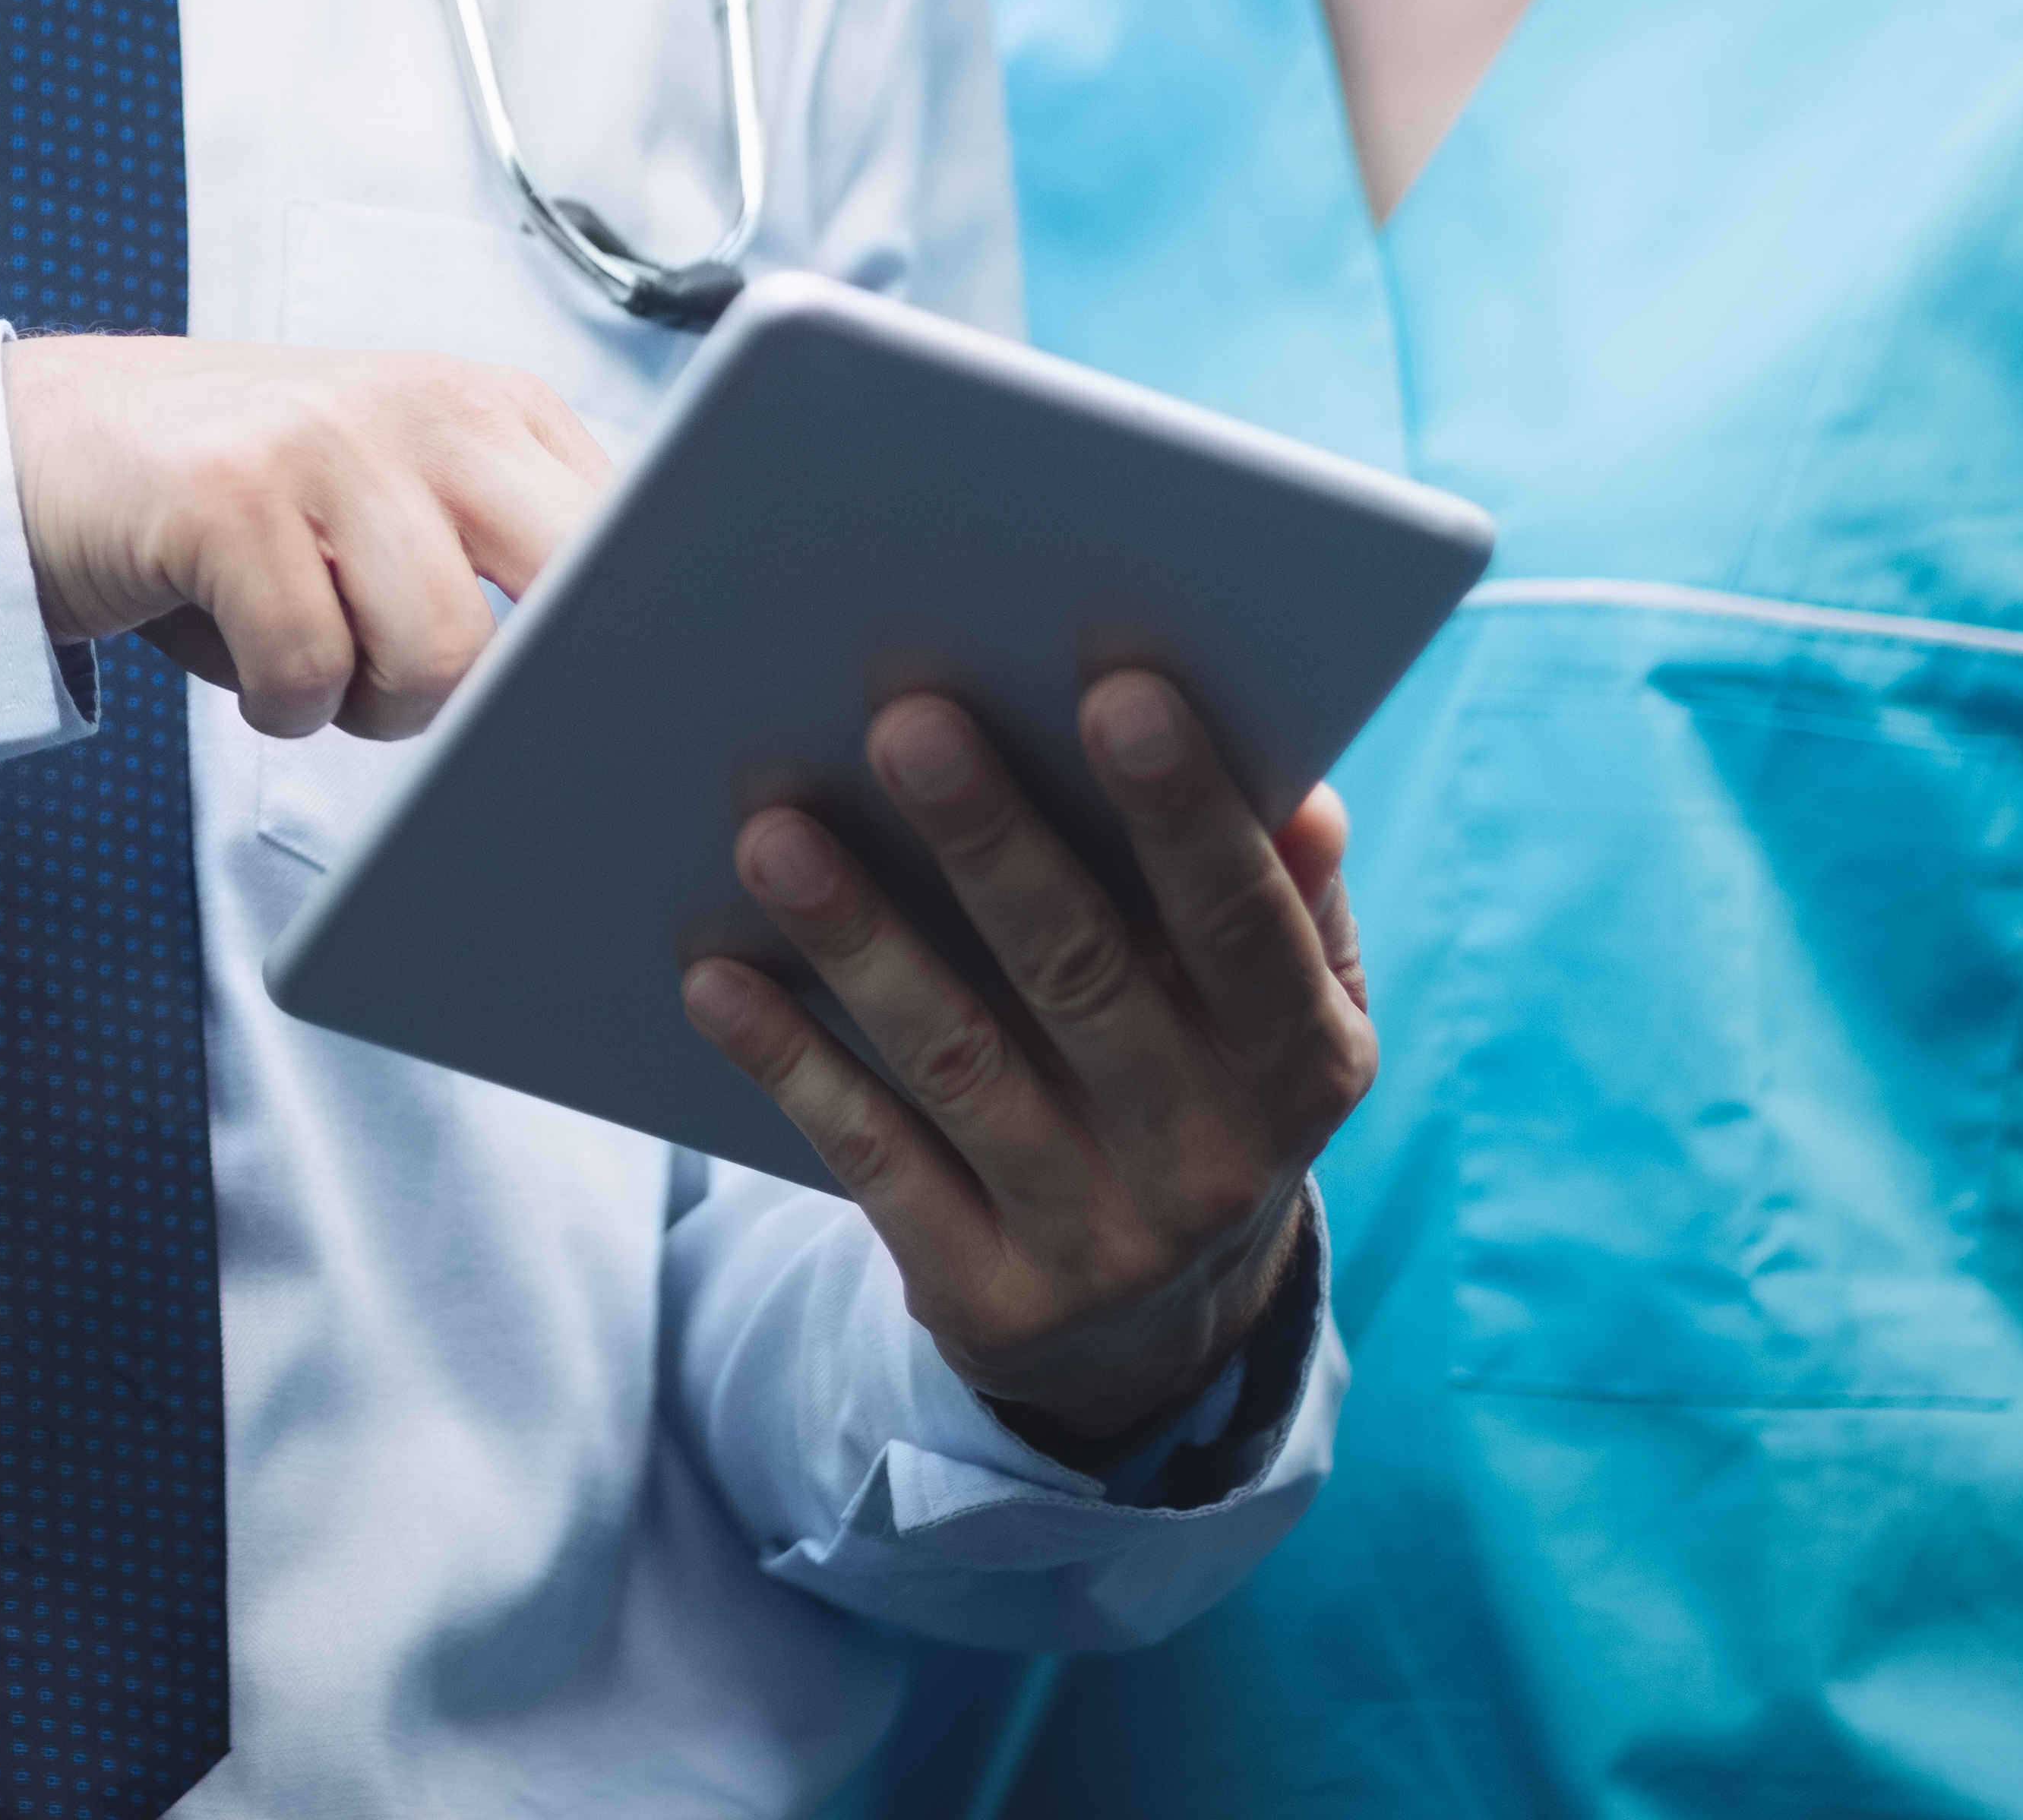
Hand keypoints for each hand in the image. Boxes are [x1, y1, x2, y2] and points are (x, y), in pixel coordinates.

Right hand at [2, 333, 618, 738]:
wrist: (38, 445)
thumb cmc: (237, 504)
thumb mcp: (397, 497)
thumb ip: (509, 553)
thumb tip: (623, 680)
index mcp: (493, 406)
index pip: (637, 539)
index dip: (628, 642)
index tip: (601, 702)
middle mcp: (426, 403)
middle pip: (567, 600)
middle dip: (510, 690)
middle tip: (424, 693)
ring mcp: (324, 438)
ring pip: (440, 654)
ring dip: (368, 705)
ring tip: (312, 661)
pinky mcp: (228, 492)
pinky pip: (308, 670)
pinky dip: (274, 703)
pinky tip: (235, 650)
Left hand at [682, 671, 1371, 1459]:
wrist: (1159, 1330)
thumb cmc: (1202, 1079)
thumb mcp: (1280, 1008)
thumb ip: (1284, 893)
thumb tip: (1298, 795)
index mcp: (1304, 1064)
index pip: (1245, 923)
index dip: (1186, 813)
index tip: (1117, 692)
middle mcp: (1212, 1161)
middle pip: (1084, 977)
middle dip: (992, 845)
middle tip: (906, 727)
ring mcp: (1096, 1241)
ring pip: (957, 1062)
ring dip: (859, 941)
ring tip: (775, 836)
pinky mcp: (984, 1296)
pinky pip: (870, 1159)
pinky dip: (790, 1063)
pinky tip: (718, 980)